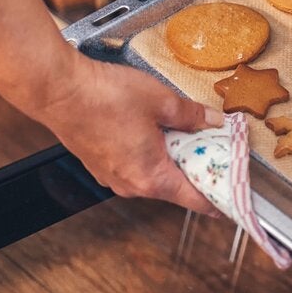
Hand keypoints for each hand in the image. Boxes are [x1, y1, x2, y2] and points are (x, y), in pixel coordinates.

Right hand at [36, 54, 224, 215]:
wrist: (58, 89)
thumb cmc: (105, 97)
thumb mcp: (163, 101)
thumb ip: (193, 115)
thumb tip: (214, 121)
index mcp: (151, 177)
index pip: (195, 199)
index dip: (218, 200)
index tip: (234, 202)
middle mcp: (131, 184)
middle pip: (177, 186)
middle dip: (198, 170)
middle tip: (218, 152)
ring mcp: (113, 176)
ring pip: (156, 174)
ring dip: (174, 159)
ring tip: (189, 136)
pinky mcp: (101, 163)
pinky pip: (136, 165)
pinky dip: (153, 153)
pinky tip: (158, 132)